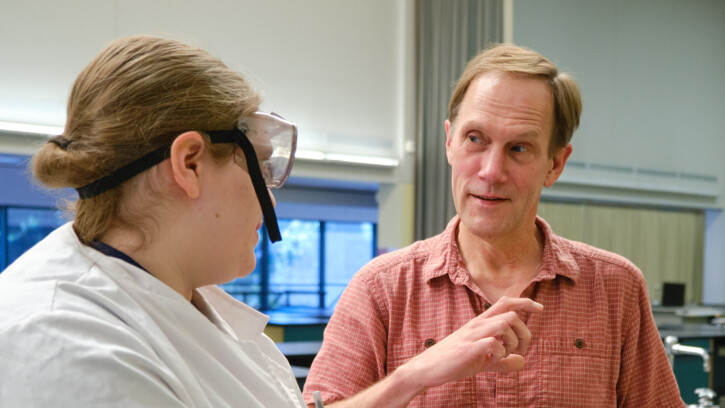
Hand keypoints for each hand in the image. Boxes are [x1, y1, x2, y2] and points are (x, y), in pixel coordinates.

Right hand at [399, 297, 542, 390]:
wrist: (427, 368)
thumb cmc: (454, 362)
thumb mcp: (483, 361)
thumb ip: (504, 361)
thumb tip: (523, 361)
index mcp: (480, 323)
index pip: (506, 303)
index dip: (525, 302)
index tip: (540, 309)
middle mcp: (477, 325)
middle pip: (511, 314)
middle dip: (525, 333)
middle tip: (521, 350)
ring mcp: (472, 335)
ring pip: (504, 324)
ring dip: (514, 341)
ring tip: (507, 355)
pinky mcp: (468, 349)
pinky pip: (493, 343)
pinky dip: (501, 353)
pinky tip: (494, 361)